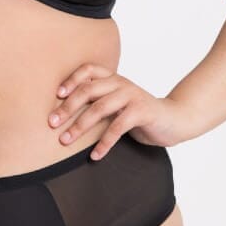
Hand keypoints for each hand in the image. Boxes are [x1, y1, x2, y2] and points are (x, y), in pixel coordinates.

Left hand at [48, 63, 189, 158]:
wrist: (174, 120)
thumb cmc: (138, 114)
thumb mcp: (117, 104)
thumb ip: (98, 102)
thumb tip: (63, 114)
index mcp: (113, 78)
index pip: (88, 70)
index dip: (71, 80)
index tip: (56, 95)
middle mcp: (121, 83)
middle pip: (88, 90)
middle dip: (67, 107)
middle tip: (52, 123)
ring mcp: (132, 96)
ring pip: (99, 108)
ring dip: (79, 126)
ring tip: (65, 141)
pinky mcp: (142, 111)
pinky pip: (117, 127)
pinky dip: (103, 143)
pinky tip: (95, 155)